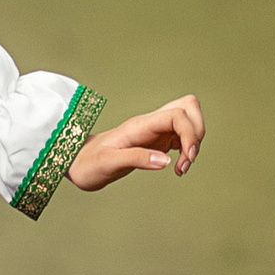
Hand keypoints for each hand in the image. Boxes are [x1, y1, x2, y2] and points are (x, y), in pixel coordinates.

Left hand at [67, 95, 204, 191]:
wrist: (77, 163)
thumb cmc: (89, 163)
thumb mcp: (109, 163)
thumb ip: (136, 159)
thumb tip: (165, 161)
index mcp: (140, 125)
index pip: (177, 114)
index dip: (190, 132)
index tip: (186, 158)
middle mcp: (150, 123)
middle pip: (188, 107)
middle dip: (197, 133)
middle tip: (186, 159)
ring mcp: (154, 130)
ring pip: (188, 120)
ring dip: (194, 142)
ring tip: (181, 167)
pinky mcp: (156, 140)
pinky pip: (182, 135)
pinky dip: (187, 148)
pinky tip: (176, 166)